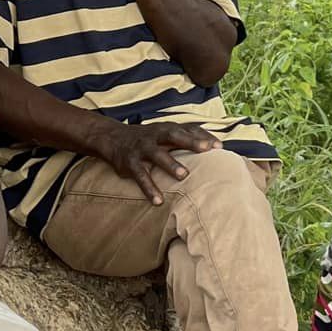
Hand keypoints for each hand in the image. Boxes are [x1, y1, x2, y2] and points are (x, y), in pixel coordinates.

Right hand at [88, 119, 221, 203]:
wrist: (112, 137)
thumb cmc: (149, 138)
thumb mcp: (165, 133)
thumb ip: (188, 138)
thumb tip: (218, 147)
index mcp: (166, 129)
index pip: (187, 129)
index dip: (202, 136)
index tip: (219, 145)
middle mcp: (155, 136)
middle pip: (173, 135)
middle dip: (190, 141)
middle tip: (206, 149)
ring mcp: (142, 149)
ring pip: (157, 155)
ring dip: (170, 164)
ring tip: (184, 176)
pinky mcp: (130, 163)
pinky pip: (140, 176)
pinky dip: (149, 188)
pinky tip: (158, 201)